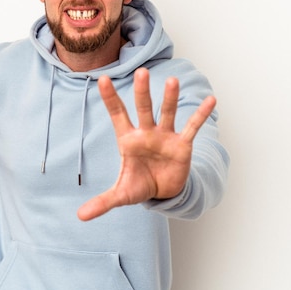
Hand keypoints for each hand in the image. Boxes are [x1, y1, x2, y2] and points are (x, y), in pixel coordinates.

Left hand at [77, 68, 215, 220]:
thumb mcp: (121, 194)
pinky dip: (200, 115)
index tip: (102, 79)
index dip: (110, 98)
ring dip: (170, 98)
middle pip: (143, 108)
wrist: (163, 192)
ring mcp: (165, 136)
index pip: (117, 115)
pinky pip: (192, 127)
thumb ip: (102, 202)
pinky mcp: (182, 145)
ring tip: (173, 81)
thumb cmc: (139, 185)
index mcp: (128, 140)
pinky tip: (210, 100)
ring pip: (167, 113)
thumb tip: (80, 217)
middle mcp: (146, 133)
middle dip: (142, 92)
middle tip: (141, 72)